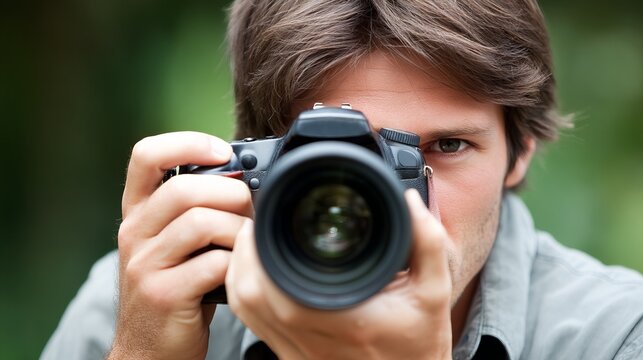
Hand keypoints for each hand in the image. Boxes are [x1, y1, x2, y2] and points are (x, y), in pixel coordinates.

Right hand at [109, 132, 252, 359]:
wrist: (148, 349)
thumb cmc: (173, 287)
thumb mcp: (172, 243)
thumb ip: (195, 210)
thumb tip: (245, 181)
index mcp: (137, 212)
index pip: (146, 155)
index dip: (187, 143)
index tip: (223, 152)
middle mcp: (135, 233)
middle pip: (185, 188)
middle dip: (231, 194)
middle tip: (249, 209)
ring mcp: (145, 265)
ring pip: (202, 223)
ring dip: (238, 230)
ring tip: (246, 243)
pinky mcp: (164, 295)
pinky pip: (214, 264)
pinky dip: (237, 263)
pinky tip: (238, 270)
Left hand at [226, 189, 452, 359]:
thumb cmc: (419, 343)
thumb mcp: (434, 291)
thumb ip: (427, 242)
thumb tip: (409, 200)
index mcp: (343, 318)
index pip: (278, 279)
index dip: (261, 242)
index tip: (269, 213)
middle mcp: (311, 337)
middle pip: (250, 290)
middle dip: (246, 247)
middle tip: (260, 217)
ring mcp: (296, 351)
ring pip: (244, 306)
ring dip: (239, 267)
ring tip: (255, 238)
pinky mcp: (290, 357)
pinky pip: (250, 323)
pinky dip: (243, 291)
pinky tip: (255, 271)